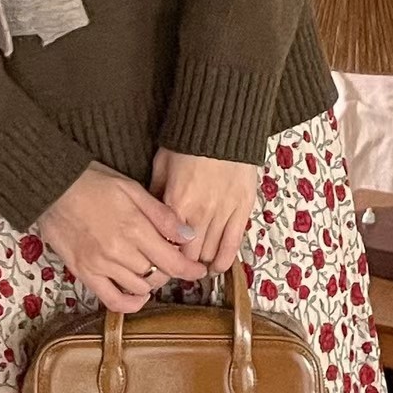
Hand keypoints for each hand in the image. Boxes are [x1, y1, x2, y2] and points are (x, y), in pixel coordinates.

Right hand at [36, 163, 205, 313]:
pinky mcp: (84, 272)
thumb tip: (189, 235)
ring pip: (139, 288)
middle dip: (169, 269)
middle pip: (158, 275)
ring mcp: (100, 264)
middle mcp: (119, 251)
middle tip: (168, 258)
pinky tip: (137, 295)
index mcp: (134, 228)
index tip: (198, 271)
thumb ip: (161, 214)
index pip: (172, 261)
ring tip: (150, 268)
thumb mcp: (131, 188)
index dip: (190, 270)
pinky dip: (129, 303)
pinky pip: (112, 300)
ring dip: (150, 281)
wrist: (52, 185)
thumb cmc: (91, 181)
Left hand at [151, 150, 257, 274]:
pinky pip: (234, 244)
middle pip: (189, 255)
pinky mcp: (243, 209)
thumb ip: (155, 195)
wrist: (221, 126)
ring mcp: (224, 213)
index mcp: (176, 203)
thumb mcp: (161, 166)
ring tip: (196, 266)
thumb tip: (149, 218)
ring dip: (202, 262)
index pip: (168, 244)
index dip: (163, 255)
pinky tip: (217, 266)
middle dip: (182, 263)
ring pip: (211, 253)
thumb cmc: (187, 144)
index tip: (161, 257)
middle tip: (177, 265)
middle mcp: (200, 213)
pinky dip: (225, 260)